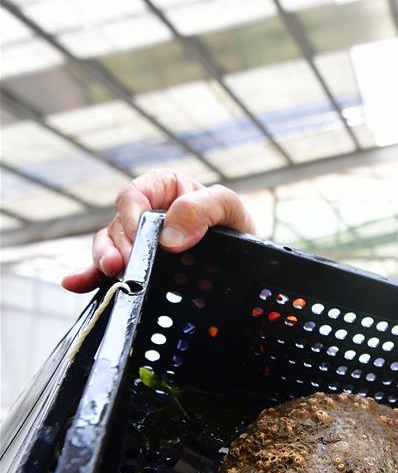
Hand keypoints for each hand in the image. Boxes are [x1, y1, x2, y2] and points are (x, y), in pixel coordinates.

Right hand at [61, 169, 254, 292]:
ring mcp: (139, 243)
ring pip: (108, 246)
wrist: (246, 267)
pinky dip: (87, 277)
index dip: (130, 212)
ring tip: (112, 272)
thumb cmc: (237, 228)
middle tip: (122, 263)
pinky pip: (104, 271)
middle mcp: (146, 214)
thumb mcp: (229, 209)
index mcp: (165, 189)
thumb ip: (203, 209)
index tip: (137, 233)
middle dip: (117, 243)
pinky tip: (76, 283)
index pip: (136, 193)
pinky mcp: (137, 268)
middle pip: (117, 224)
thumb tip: (168, 237)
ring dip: (103, 259)